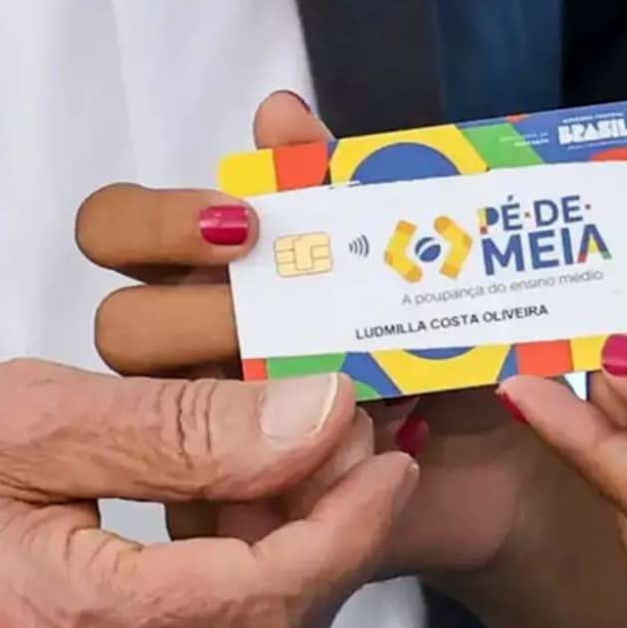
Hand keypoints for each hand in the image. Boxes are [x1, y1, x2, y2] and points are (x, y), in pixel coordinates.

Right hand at [0, 361, 416, 627]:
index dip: (350, 525)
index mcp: (62, 616)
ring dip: (289, 592)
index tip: (382, 457)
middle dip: (331, 553)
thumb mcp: (24, 415)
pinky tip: (220, 551)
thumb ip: (180, 427)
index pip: (267, 595)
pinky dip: (234, 627)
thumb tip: (309, 417)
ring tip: (279, 493)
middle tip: (339, 460)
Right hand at [76, 90, 540, 575]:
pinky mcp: (238, 517)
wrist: (509, 454)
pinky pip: (221, 509)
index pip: (117, 230)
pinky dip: (297, 482)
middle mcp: (194, 354)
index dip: (153, 220)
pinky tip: (372, 459)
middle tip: (278, 324)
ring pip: (164, 430)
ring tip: (359, 406)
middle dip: (205, 321)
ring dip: (258, 409)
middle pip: (124, 330)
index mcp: (213, 276)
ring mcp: (207, 442)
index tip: (240, 226)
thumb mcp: (404, 256)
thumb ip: (336, 183)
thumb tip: (278, 110)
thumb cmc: (450, 345)